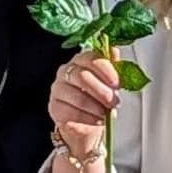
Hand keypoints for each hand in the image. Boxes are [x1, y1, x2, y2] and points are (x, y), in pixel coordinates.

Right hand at [46, 46, 123, 166]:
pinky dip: (88, 118)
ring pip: (78, 97)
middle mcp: (65, 72)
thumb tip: (114, 51)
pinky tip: (96, 120)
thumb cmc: (99, 98)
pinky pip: (71, 113)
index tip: (117, 83)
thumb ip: (112, 67)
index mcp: (80, 61)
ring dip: (96, 107)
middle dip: (102, 92)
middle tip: (114, 102)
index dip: (105, 70)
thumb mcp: (109, 82)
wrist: (88, 121)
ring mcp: (58, 90)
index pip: (90, 58)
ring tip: (106, 113)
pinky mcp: (54, 108)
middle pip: (82, 77)